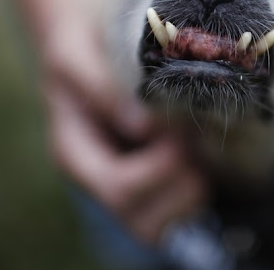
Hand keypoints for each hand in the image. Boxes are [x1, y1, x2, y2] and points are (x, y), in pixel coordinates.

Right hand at [42, 13, 206, 242]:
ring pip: (158, 227)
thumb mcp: (75, 55)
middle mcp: (98, 179)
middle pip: (141, 222)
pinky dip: (194, 191)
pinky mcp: (148, 183)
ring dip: (190, 192)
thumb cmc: (78, 47)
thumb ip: (101, 86)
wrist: (87, 47)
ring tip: (195, 147)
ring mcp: (123, 185)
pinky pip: (175, 214)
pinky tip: (199, 153)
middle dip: (178, 181)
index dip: (157, 166)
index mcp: (75, 154)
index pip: (118, 188)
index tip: (174, 126)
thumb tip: (144, 126)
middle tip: (191, 138)